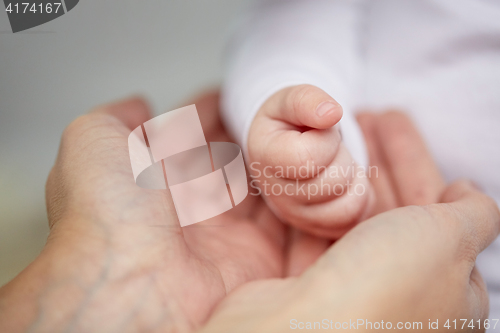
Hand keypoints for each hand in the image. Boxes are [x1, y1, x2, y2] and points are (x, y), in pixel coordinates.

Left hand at [0, 93, 286, 332]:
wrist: (131, 286)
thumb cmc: (105, 213)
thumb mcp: (92, 142)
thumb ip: (117, 118)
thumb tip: (140, 105)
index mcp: (162, 176)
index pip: (199, 133)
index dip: (221, 109)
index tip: (246, 89)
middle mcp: (196, 202)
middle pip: (237, 159)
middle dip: (262, 133)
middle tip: (288, 110)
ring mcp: (228, 231)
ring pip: (269, 188)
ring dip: (290, 163)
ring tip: (314, 133)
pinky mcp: (258, 257)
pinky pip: (293, 227)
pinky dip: (309, 203)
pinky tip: (323, 174)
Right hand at [198, 112, 499, 332]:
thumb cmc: (383, 290)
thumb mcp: (449, 241)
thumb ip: (473, 214)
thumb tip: (470, 194)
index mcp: (442, 284)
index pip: (436, 210)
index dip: (416, 163)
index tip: (394, 123)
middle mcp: (394, 286)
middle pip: (390, 204)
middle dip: (380, 156)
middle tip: (364, 112)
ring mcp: (345, 283)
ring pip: (350, 211)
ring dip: (346, 168)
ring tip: (338, 128)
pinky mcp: (304, 280)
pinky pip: (315, 226)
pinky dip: (315, 193)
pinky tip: (312, 164)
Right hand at [248, 85, 373, 238]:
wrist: (283, 144)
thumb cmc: (290, 120)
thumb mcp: (291, 100)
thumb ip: (308, 100)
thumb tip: (332, 113)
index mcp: (265, 157)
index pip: (310, 158)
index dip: (327, 139)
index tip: (319, 131)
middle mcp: (275, 194)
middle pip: (334, 183)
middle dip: (343, 158)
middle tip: (330, 148)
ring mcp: (295, 215)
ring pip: (347, 207)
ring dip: (354, 180)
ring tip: (338, 164)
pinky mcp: (315, 228)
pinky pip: (353, 219)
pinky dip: (360, 198)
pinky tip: (346, 181)